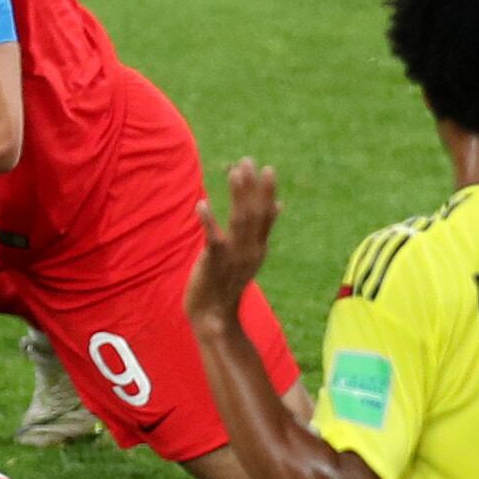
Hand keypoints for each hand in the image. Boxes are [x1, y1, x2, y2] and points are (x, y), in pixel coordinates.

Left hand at [188, 157, 283, 318]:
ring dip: (238, 195)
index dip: (266, 192)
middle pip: (254, 213)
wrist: (214, 317)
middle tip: (248, 161)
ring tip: (234, 172)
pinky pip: (213, 238)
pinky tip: (201, 204)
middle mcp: (250, 251)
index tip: (267, 169)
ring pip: (239, 220)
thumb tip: (277, 204)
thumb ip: (262, 229)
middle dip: (252, 186)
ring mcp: (233, 257)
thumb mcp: (250, 255)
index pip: (266, 216)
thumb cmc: (227, 283)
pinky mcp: (214, 263)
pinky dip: (208, 221)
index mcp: (258, 248)